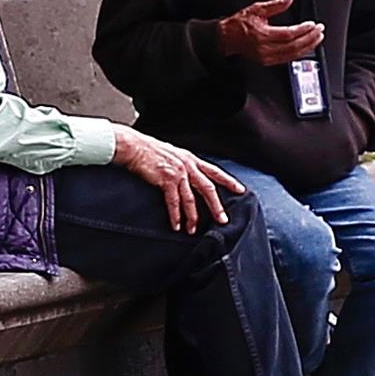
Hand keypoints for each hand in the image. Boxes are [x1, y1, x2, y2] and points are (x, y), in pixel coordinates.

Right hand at [111, 127, 245, 233]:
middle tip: (222, 220)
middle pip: (208, 189)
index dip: (229, 181)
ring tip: (193, 229)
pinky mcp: (166, 180)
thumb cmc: (148, 150)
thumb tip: (186, 175)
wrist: (134, 146)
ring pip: (191, 199)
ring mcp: (178, 173)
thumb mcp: (172, 154)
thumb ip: (182, 164)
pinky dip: (176, 215)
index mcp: (191, 159)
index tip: (240, 190)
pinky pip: (174, 202)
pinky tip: (177, 225)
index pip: (215, 171)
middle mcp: (188, 166)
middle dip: (216, 206)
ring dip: (193, 216)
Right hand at [217, 0, 323, 65]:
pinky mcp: (267, 61)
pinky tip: (306, 47)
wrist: (226, 38)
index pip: (289, 34)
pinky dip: (299, 53)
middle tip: (319, 31)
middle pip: (294, 45)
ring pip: (292, 54)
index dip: (303, 30)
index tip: (313, 24)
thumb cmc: (238, 24)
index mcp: (263, 35)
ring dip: (307, 47)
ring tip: (317, 39)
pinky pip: (287, 59)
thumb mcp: (257, 9)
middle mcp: (265, 48)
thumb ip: (275, 5)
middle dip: (309, 38)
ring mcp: (266, 57)